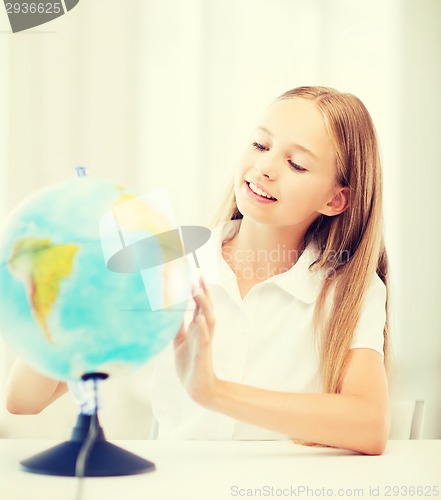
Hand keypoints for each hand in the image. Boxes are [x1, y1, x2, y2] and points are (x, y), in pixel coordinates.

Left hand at [173, 277, 217, 405]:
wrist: (197, 387)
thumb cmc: (189, 363)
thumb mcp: (180, 341)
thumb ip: (178, 327)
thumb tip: (169, 313)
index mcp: (197, 326)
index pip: (198, 303)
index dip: (197, 288)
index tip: (193, 272)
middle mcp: (203, 329)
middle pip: (205, 306)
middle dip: (202, 290)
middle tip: (197, 273)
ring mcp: (205, 339)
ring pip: (207, 318)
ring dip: (203, 303)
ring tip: (196, 289)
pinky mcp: (203, 352)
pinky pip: (204, 338)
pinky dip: (202, 328)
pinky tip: (199, 319)